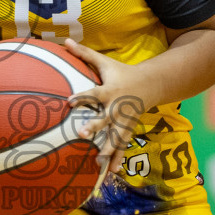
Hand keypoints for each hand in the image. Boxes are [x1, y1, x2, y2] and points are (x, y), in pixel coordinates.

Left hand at [63, 39, 147, 174]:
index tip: (68, 102)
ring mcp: (124, 121)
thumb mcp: (104, 62)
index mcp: (110, 90)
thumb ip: (84, 53)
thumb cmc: (121, 72)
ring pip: (115, 138)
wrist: (150, 84)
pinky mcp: (128, 130)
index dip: (82, 97)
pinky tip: (111, 174)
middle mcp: (117, 108)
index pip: (94, 94)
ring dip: (107, 150)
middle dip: (95, 127)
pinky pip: (122, 147)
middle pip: (105, 119)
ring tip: (98, 164)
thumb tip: (64, 40)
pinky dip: (117, 160)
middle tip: (82, 135)